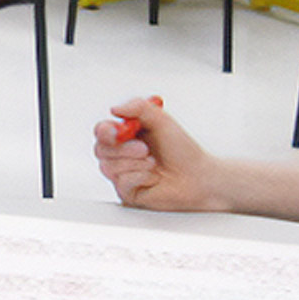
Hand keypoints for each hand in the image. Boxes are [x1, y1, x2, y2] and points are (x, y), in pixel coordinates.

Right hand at [92, 96, 220, 211]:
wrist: (197, 177)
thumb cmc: (183, 151)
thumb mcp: (162, 121)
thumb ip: (138, 107)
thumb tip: (115, 109)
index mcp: (127, 135)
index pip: (102, 131)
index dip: (105, 131)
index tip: (117, 131)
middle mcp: (122, 154)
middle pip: (100, 150)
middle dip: (124, 149)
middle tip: (145, 149)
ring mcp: (123, 174)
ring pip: (109, 167)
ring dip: (136, 164)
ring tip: (154, 163)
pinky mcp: (127, 192)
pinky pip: (121, 183)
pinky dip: (140, 177)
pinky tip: (153, 178)